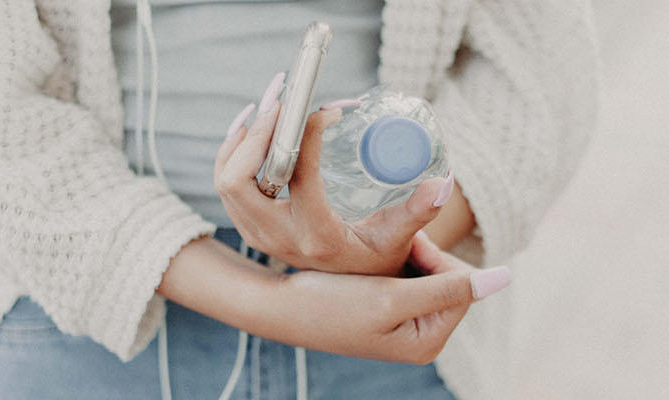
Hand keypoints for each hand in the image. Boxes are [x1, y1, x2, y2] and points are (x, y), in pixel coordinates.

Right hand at [158, 231, 512, 363]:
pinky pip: (408, 273)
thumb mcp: (391, 297)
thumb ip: (447, 288)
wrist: (281, 308)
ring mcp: (406, 322)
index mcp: (429, 340)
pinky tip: (371, 255)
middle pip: (448, 277)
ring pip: (427, 270)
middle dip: (422, 254)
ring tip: (378, 249)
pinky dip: (394, 258)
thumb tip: (504, 278)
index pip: (462, 284)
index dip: (436, 256)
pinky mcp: (390, 308)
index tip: (406, 241)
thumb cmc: (330, 306)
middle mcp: (423, 335)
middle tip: (392, 242)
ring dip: (407, 252)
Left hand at [213, 74, 456, 276]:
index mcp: (317, 237)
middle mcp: (279, 239)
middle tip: (282, 100)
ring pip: (226, 182)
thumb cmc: (380, 259)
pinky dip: (232, 153)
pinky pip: (226, 187)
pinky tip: (250, 126)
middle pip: (238, 181)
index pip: (297, 178)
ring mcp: (261, 235)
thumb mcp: (400, 238)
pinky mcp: (252, 228)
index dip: (304, 136)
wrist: (352, 294)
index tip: (326, 111)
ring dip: (241, 139)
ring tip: (269, 105)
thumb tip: (442, 184)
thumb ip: (418, 212)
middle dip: (255, 134)